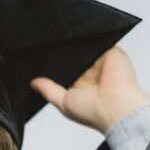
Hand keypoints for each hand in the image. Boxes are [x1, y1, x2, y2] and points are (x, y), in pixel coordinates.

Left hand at [29, 46, 149, 133]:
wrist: (115, 107)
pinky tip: (74, 37)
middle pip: (73, 58)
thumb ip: (49, 90)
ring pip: (84, 48)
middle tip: (41, 47)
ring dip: (73, 45)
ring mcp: (102, 61)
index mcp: (82, 85)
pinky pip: (97, 41)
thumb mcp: (63, 102)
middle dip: (61, 54)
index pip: (65, 70)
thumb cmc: (92, 112)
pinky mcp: (111, 52)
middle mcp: (92, 73)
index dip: (53, 66)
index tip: (36, 60)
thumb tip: (33, 83)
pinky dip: (87, 39)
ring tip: (55, 39)